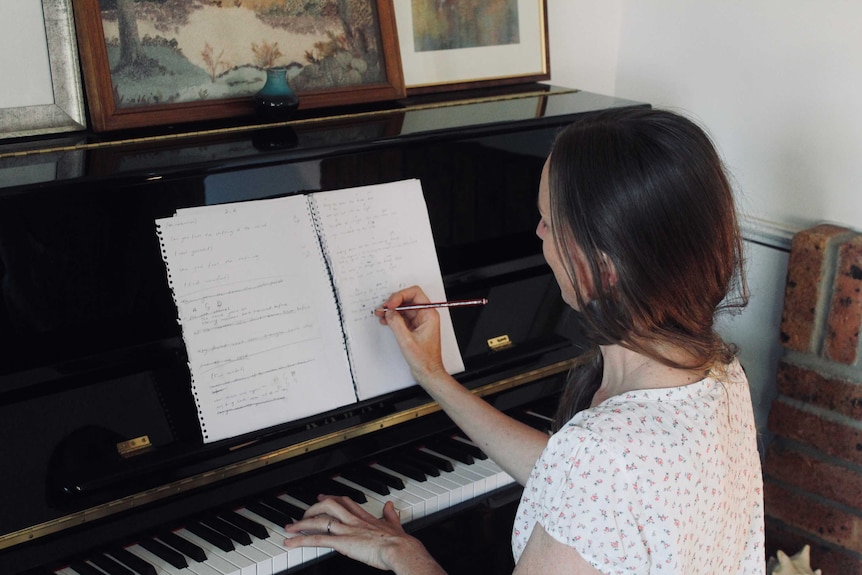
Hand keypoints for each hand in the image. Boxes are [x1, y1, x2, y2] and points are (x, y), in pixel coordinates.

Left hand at [282, 495, 443, 573]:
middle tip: (303, 513)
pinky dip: (301, 540)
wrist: (401, 549)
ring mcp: (347, 530)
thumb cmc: (400, 542)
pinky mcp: (342, 542)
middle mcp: (353, 520)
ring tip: (290, 527)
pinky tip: (290, 542)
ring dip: (302, 523)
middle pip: (329, 506)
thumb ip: (390, 515)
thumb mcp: (395, 524)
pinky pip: (317, 540)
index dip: (332, 498)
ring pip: (319, 520)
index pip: (345, 502)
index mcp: (365, 517)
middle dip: (313, 508)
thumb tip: (390, 505)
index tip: (323, 497)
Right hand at [375, 286, 446, 382]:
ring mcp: (419, 321)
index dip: (400, 295)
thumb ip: (396, 323)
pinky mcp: (414, 327)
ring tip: (381, 314)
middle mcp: (425, 315)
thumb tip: (389, 312)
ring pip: (403, 308)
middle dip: (394, 302)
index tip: (391, 304)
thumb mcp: (407, 341)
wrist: (428, 372)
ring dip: (392, 310)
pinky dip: (393, 317)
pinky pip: (402, 317)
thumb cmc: (424, 359)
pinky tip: (385, 320)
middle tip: (383, 308)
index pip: (415, 294)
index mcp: (429, 314)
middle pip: (408, 299)